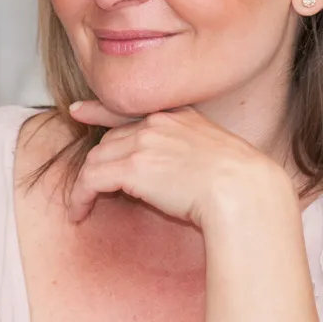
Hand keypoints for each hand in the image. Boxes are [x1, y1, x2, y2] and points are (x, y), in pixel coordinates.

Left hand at [66, 101, 295, 227]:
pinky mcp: (132, 167)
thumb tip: (186, 174)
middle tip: (89, 187)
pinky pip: (91, 180)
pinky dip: (80, 196)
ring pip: (96, 159)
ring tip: (82, 206)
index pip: (131, 109)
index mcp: (180, 116)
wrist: (243, 190)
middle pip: (110, 140)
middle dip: (98, 163)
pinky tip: (79, 212)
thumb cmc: (242, 184)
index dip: (100, 110)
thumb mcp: (221, 155)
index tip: (79, 111)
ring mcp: (144, 142)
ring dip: (85, 184)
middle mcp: (159, 123)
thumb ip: (196, 154)